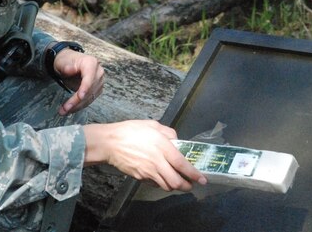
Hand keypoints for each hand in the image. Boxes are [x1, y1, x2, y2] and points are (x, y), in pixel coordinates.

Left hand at [53, 49, 103, 115]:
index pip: (90, 77)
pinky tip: (71, 109)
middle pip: (90, 89)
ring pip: (90, 97)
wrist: (69, 63)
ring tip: (64, 111)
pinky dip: (80, 105)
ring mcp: (99, 81)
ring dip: (77, 106)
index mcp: (91, 62)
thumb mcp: (63, 62)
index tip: (80, 96)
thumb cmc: (66, 61)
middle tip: (64, 109)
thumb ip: (66, 66)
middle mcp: (98, 72)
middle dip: (77, 101)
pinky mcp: (97, 89)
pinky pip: (89, 100)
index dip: (85, 88)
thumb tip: (70, 70)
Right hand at [83, 120, 207, 191]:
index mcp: (162, 147)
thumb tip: (176, 140)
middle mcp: (157, 162)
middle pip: (176, 182)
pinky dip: (162, 184)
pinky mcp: (140, 177)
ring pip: (166, 186)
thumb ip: (167, 132)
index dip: (193, 174)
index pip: (182, 164)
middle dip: (186, 186)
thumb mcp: (152, 125)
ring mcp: (148, 172)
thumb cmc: (131, 130)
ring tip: (178, 182)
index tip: (202, 179)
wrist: (109, 143)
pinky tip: (162, 178)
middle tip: (191, 185)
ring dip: (174, 186)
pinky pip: (155, 184)